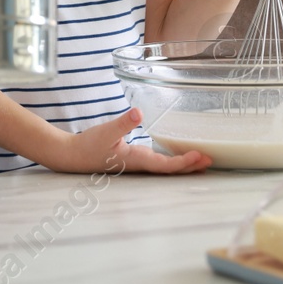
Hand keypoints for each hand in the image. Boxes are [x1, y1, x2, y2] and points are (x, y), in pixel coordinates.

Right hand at [43, 108, 211, 174]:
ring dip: (184, 165)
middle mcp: (140, 165)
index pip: (165, 165)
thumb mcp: (105, 132)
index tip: (200, 156)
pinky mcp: (134, 161)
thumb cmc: (88, 146)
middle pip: (171, 170)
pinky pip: (159, 164)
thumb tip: (138, 113)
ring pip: (166, 168)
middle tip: (211, 160)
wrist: (72, 157)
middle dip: (191, 166)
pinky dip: (172, 161)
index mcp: (136, 160)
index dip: (183, 162)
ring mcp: (138, 165)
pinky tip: (178, 156)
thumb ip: (122, 123)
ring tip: (202, 161)